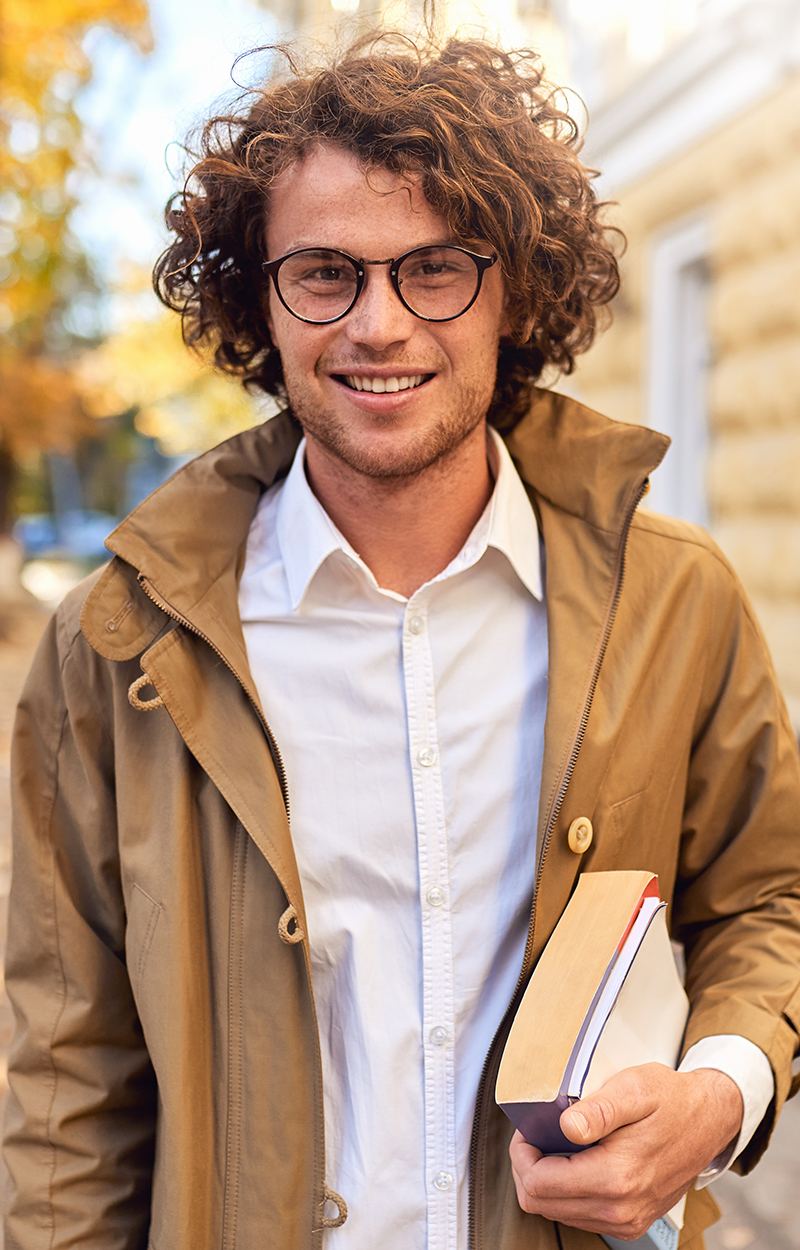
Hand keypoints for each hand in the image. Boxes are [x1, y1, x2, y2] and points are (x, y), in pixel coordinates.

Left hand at [509, 1064, 742, 1239]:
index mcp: (617, 1177)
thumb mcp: (634, 1089)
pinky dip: (566, 1191)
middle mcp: (620, 1209)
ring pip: (557, 1213)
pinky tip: (574, 1162)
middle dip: (528, 1168)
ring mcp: (626, 1220)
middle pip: (541, 1204)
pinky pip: (579, 1215)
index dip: (522, 1155)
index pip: (539, 1184)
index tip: (527, 1132)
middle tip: (535, 1137)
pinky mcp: (630, 1221)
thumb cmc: (672, 1101)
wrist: (709, 1121)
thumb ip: (598, 1109)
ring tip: (555, 1146)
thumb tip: (566, 1126)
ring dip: (546, 1180)